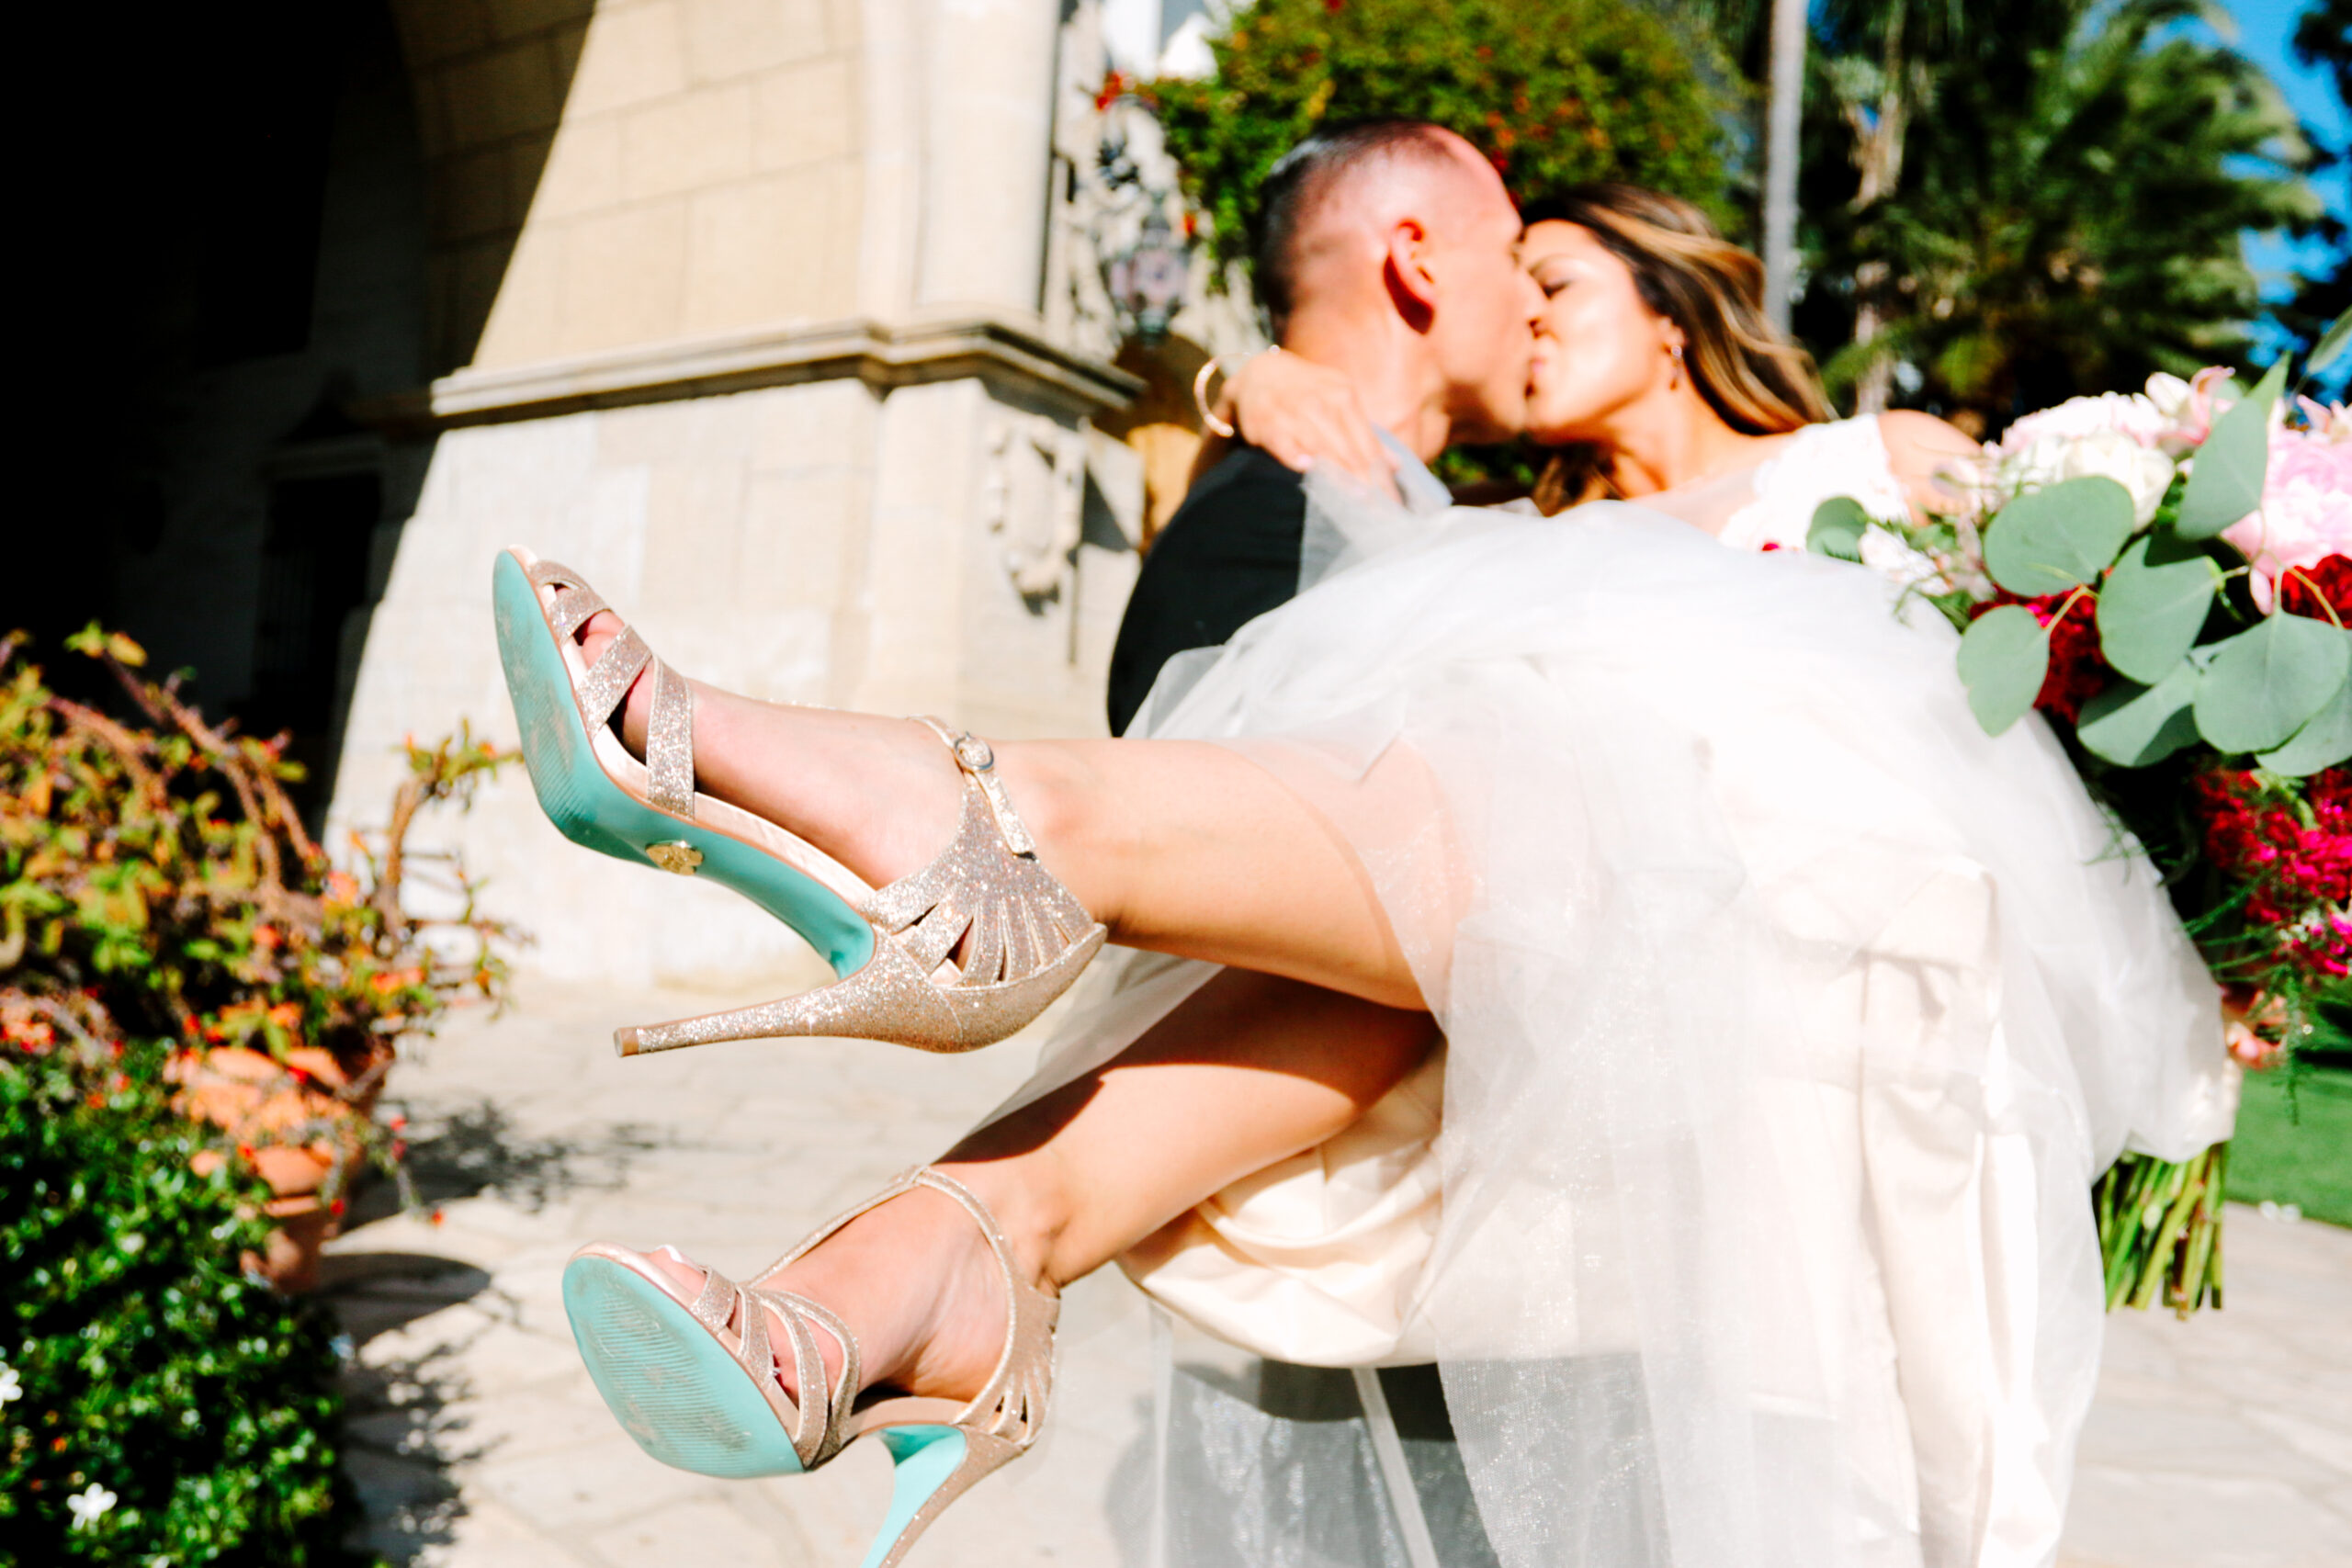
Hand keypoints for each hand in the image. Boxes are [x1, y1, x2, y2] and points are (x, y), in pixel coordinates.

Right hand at [1219, 350, 1400, 491]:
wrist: (1259, 374)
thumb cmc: (1306, 395)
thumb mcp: (1339, 403)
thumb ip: (1366, 436)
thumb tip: (1396, 466)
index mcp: (1344, 397)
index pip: (1367, 443)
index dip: (1380, 475)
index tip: (1391, 502)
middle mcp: (1321, 401)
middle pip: (1348, 448)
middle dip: (1365, 481)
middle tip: (1378, 510)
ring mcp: (1293, 409)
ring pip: (1320, 445)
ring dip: (1338, 472)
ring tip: (1355, 498)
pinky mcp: (1266, 419)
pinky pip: (1281, 438)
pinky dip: (1292, 451)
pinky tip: (1305, 467)